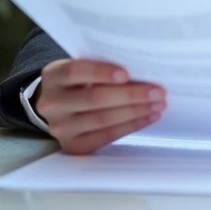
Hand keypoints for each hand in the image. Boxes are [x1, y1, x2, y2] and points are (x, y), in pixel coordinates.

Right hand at [34, 59, 165, 153]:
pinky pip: (106, 137)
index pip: (76, 71)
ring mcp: (61, 128)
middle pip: (94, 99)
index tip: (127, 74)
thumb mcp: (80, 66)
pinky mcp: (73, 146)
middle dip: (131, 95)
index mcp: (53, 76)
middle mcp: (52, 103)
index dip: (101, 72)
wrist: (57, 105)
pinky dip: (130, 126)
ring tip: (158, 105)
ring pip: (103, 120)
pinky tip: (147, 117)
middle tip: (158, 92)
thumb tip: (141, 69)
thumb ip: (100, 65)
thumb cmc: (78, 80)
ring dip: (136, 112)